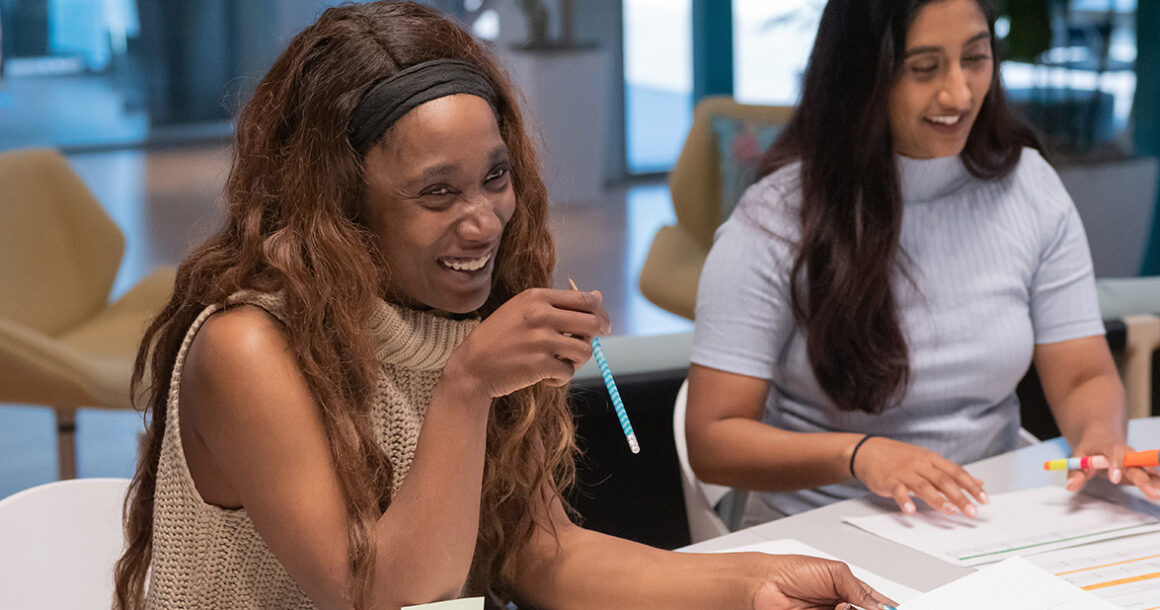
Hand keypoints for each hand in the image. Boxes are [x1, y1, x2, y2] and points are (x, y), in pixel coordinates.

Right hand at [445, 288, 610, 397]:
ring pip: (585, 350)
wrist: (472, 367)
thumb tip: (597, 296)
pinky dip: (561, 378)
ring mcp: (541, 340)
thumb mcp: (524, 311)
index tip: (602, 324)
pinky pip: (569, 372)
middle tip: (587, 346)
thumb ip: (558, 304)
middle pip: (592, 323)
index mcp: (536, 297)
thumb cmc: (499, 338)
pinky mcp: (540, 365)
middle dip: (596, 336)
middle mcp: (541, 315)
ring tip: (560, 363)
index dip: (600, 313)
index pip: (585, 299)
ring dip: (577, 360)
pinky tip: (546, 377)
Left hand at [750, 553, 895, 609]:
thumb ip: (859, 589)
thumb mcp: (834, 572)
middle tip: (853, 605)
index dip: (889, 608)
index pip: (879, 604)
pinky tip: (835, 609)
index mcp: (852, 590)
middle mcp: (844, 607)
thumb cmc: (793, 570)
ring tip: (839, 606)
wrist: (764, 584)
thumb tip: (879, 606)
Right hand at [851, 436, 986, 516]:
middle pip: (943, 480)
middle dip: (959, 496)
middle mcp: (920, 464)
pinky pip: (898, 490)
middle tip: (971, 511)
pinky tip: (911, 510)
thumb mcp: (927, 461)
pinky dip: (904, 500)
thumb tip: (978, 483)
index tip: (984, 499)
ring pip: (923, 485)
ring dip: (937, 499)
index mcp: (931, 459)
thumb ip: (951, 474)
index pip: (956, 472)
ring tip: (949, 510)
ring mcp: (904, 472)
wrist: (867, 450)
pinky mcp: (888, 480)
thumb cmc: (899, 457)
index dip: (971, 486)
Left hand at [1065, 430, 1159, 500]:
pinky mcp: (1140, 470)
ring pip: (1148, 471)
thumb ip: (1075, 472)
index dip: (1116, 465)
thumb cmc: (1090, 447)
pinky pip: (1151, 476)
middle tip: (1150, 492)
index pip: (1115, 454)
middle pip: (1136, 466)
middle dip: (1144, 479)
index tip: (1114, 479)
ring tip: (1158, 494)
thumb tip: (1070, 486)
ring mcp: (1135, 462)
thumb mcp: (1078, 457)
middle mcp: (1127, 454)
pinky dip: (1157, 482)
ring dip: (1155, 482)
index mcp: (1110, 447)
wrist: (1101, 435)